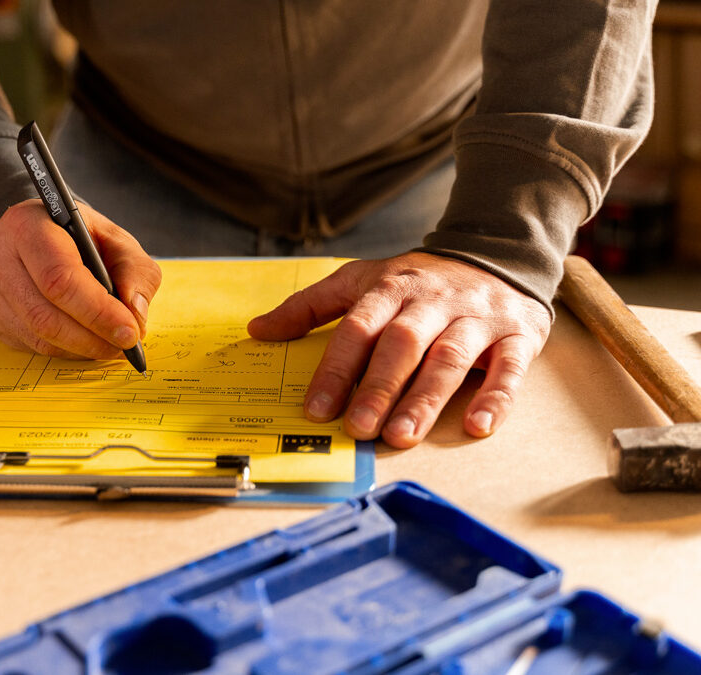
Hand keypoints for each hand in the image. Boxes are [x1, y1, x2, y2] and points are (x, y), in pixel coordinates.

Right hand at [0, 199, 161, 358]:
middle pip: (44, 314)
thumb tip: (134, 314)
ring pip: (36, 335)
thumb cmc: (79, 237)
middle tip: (123, 345)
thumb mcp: (116, 239)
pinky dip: (63, 350)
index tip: (129, 332)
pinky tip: (83, 340)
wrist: (38, 234)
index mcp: (28, 224)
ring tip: (109, 344)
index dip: (97, 311)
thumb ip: (135, 271)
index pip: (59, 277)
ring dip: (80, 348)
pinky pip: (29, 344)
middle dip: (91, 338)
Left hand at [247, 252, 550, 447]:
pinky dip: (496, 397)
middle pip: (403, 344)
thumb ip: (311, 306)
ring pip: (450, 357)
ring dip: (426, 398)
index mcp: (391, 288)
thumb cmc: (417, 281)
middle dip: (379, 387)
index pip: (358, 327)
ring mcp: (477, 317)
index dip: (336, 368)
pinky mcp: (517, 334)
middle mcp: (433, 301)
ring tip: (402, 435)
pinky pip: (509, 367)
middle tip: (359, 428)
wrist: (496, 252)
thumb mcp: (361, 280)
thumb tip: (257, 330)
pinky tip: (478, 426)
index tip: (316, 408)